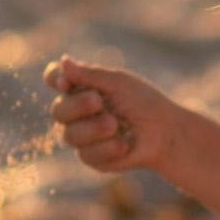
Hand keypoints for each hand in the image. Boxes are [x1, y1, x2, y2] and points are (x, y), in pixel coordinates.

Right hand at [43, 52, 183, 176]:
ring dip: (93, 128)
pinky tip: (124, 144)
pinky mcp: (92, 158)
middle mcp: (77, 113)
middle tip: (98, 102)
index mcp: (81, 88)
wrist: (165, 133)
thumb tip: (63, 61)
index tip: (65, 82)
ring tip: (116, 124)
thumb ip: (90, 75)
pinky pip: (86, 155)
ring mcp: (83, 137)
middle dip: (77, 106)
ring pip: (70, 136)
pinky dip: (106, 148)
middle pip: (58, 111)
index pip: (55, 79)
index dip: (54, 79)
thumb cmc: (143, 102)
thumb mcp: (118, 83)